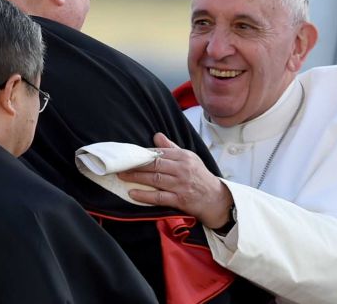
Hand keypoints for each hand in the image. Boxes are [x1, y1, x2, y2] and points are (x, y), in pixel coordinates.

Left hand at [118, 132, 232, 228]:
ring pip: (154, 179)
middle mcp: (182, 169)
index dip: (142, 154)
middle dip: (135, 165)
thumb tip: (156, 135)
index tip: (129, 155)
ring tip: (122, 176)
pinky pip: (159, 197)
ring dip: (136, 178)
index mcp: (184, 157)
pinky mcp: (180, 200)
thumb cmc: (200, 178)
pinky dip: (144, 195)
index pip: (159, 153)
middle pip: (154, 165)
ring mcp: (181, 185)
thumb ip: (171, 148)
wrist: (216, 199)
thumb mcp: (189, 159)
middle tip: (120, 165)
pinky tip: (133, 193)